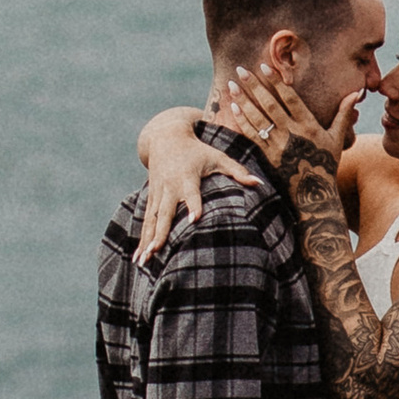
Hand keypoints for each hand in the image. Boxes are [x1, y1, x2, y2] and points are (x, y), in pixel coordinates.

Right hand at [137, 127, 254, 265]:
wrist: (165, 137)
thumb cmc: (197, 151)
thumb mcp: (218, 157)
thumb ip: (238, 171)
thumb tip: (259, 183)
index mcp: (187, 177)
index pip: (191, 193)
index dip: (194, 204)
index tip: (195, 219)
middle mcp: (170, 187)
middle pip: (165, 212)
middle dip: (160, 232)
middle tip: (156, 250)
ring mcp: (158, 194)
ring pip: (152, 220)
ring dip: (146, 241)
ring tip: (142, 261)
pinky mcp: (151, 198)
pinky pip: (146, 221)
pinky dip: (141, 238)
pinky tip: (139, 258)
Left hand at [215, 60, 356, 195]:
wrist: (313, 194)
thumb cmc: (326, 163)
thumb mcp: (337, 138)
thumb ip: (344, 113)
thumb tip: (357, 92)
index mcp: (308, 125)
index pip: (290, 98)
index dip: (276, 81)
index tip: (264, 66)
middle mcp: (292, 133)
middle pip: (269, 105)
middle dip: (254, 86)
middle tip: (240, 69)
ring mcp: (278, 145)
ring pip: (257, 118)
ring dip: (243, 101)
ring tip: (231, 85)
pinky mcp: (268, 156)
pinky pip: (252, 135)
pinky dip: (242, 121)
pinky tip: (234, 108)